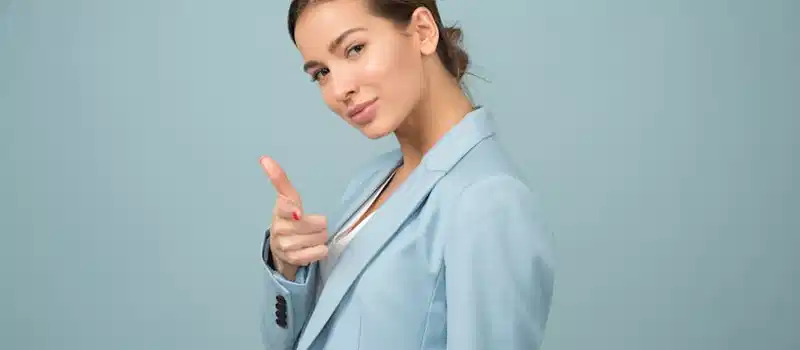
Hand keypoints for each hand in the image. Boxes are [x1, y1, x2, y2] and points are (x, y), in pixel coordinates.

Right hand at [260, 156, 328, 279]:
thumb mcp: (287, 198)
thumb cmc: (288, 219)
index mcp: (278, 211)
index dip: (291, 210)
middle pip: (308, 224)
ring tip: (315, 236)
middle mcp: (279, 228)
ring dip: (320, 237)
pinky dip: (320, 250)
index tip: (297, 212)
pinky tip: (317, 247)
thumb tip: (264, 159)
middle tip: (315, 225)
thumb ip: (279, 179)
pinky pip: (314, 254)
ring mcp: (284, 246)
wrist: (281, 248)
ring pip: (314, 238)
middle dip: (317, 224)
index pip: (283, 208)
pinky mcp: (292, 260)